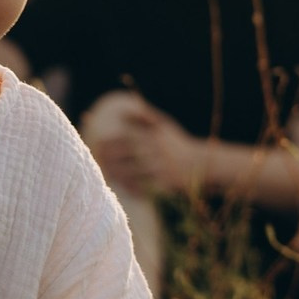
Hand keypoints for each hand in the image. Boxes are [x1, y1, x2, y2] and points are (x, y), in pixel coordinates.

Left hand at [85, 95, 206, 196]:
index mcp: (154, 136)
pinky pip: (144, 187)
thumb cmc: (177, 143)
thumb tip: (123, 110)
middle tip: (97, 159)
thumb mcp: (164, 126)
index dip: (111, 140)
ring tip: (105, 174)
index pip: (128, 137)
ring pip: (132, 172)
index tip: (98, 142)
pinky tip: (122, 188)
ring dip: (116, 173)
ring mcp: (161, 168)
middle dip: (110, 157)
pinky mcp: (165, 183)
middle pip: (127, 154)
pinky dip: (132, 188)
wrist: (201, 164)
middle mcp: (156, 151)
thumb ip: (144, 117)